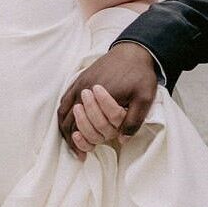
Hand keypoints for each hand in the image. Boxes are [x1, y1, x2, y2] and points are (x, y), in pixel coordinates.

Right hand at [57, 42, 158, 159]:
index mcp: (98, 97)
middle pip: (68, 120)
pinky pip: (64, 98)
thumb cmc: (140, 74)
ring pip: (63, 110)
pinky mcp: (80, 78)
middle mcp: (84, 89)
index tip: (84, 155)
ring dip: (64, 127)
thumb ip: (134, 120)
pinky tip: (70, 121)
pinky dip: (63, 113)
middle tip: (77, 151)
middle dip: (70, 139)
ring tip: (71, 140)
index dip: (81, 143)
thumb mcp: (144, 98)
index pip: (82, 126)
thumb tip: (121, 139)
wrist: (134, 50)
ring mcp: (80, 83)